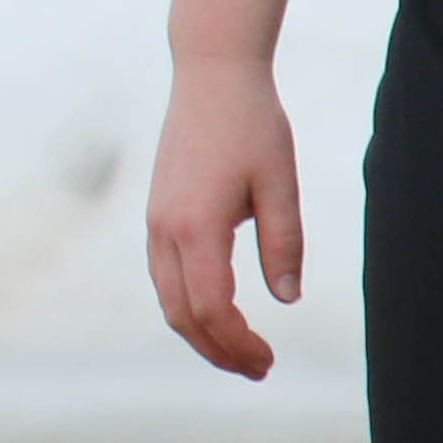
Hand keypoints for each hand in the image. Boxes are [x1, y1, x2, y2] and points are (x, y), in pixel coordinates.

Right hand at [145, 55, 304, 380]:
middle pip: (183, 316)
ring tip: (241, 348)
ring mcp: (155, 222)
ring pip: (169, 299)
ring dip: (202, 332)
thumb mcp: (280, 184)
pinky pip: (166, 277)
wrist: (211, 75)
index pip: (212, 310)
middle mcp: (166, 230)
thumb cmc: (252, 124)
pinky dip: (190, 305)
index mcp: (197, 227)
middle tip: (259, 368)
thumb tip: (287, 299)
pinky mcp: (157, 214)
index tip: (268, 361)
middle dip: (218, 350)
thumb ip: (283, 243)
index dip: (238, 345)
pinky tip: (220, 310)